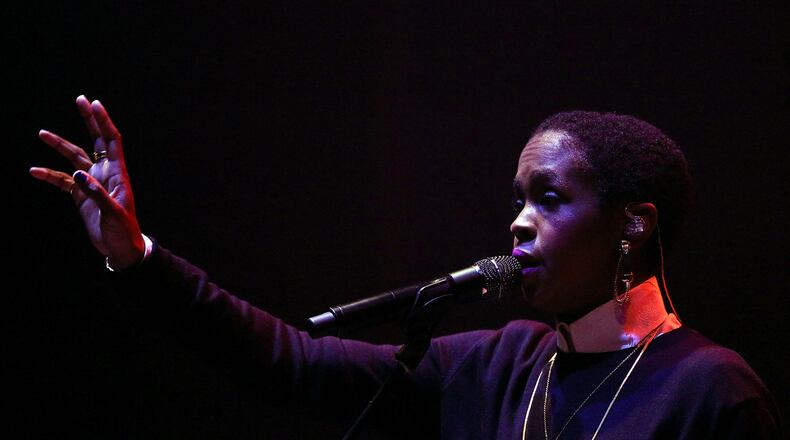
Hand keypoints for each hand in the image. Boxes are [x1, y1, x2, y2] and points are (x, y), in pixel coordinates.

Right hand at [30, 95, 144, 269]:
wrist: (120, 249)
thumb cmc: (124, 231)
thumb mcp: (113, 213)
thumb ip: (97, 194)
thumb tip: (78, 175)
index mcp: (118, 174)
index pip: (112, 141)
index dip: (103, 122)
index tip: (94, 104)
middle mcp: (105, 173)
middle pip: (95, 141)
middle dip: (88, 120)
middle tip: (80, 99)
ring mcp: (92, 183)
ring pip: (74, 158)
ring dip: (60, 145)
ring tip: (41, 133)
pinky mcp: (80, 195)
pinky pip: (62, 181)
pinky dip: (49, 175)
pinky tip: (34, 171)